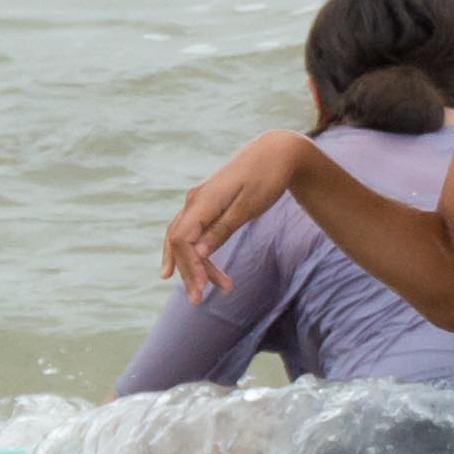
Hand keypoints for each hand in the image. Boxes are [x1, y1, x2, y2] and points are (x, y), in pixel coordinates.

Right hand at [165, 131, 314, 299]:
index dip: (187, 266)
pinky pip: (193, 232)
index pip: (181, 239)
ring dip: (194, 265)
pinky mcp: (206, 205)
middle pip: (178, 242)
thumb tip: (199, 253)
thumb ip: (222, 229)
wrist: (275, 153)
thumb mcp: (248, 206)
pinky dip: (195, 252)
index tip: (202, 289)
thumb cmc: (265, 178)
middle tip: (199, 300)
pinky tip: (200, 270)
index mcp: (202, 201)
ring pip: (184, 239)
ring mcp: (198, 202)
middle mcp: (194, 201)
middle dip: (188, 272)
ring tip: (212, 289)